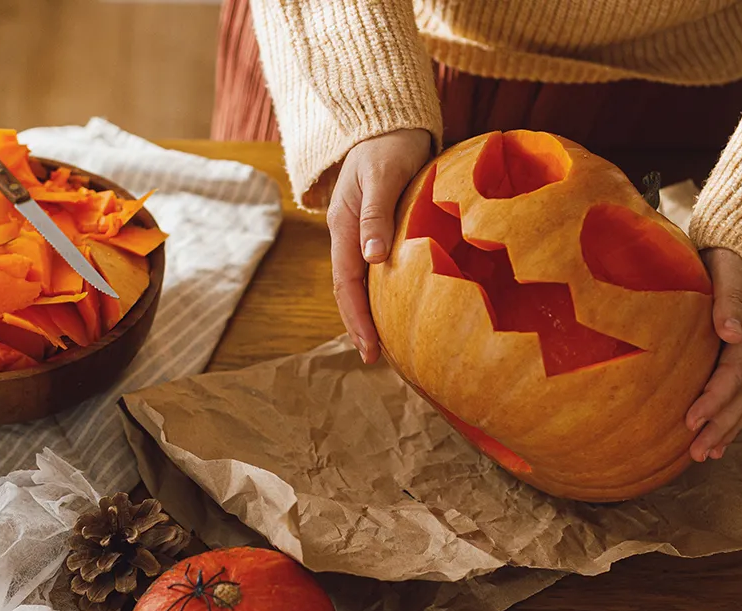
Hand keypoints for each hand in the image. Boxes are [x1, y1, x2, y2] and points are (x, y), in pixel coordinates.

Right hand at [327, 128, 432, 362]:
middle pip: (349, 289)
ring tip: (384, 344)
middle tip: (375, 358)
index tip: (369, 347)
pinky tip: (397, 308)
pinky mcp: (378, 229)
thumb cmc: (389, 145)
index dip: (356, 317)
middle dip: (359, 324)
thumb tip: (373, 258)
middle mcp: (349, 234)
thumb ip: (377, 215)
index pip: (347, 282)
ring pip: (362, 281)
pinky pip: (377, 269)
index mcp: (344, 225)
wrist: (390, 122)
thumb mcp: (383, 176)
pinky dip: (384, 293)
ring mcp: (362, 233)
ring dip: (370, 312)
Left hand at [684, 247, 741, 461]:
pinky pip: (741, 393)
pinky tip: (714, 442)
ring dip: (726, 428)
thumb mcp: (728, 265)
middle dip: (721, 424)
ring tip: (704, 455)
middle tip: (696, 451)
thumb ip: (729, 296)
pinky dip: (730, 419)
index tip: (690, 420)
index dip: (714, 397)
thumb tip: (729, 332)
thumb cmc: (730, 253)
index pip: (734, 370)